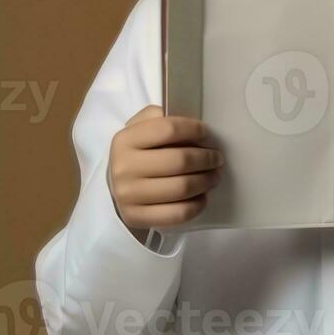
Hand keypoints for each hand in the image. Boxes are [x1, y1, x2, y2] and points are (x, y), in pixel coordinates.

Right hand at [108, 104, 223, 237]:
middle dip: (206, 158)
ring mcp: (128, 196)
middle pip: (179, 161)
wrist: (116, 185)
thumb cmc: (137, 152)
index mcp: (125, 140)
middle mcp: (123, 168)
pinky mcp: (136, 218)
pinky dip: (197, 205)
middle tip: (218, 158)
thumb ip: (159, 116)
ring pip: (181, 188)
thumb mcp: (140, 127)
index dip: (193, 129)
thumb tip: (188, 121)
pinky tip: (203, 196)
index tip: (206, 133)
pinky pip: (177, 214)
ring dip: (206, 180)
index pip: (168, 129)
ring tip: (215, 175)